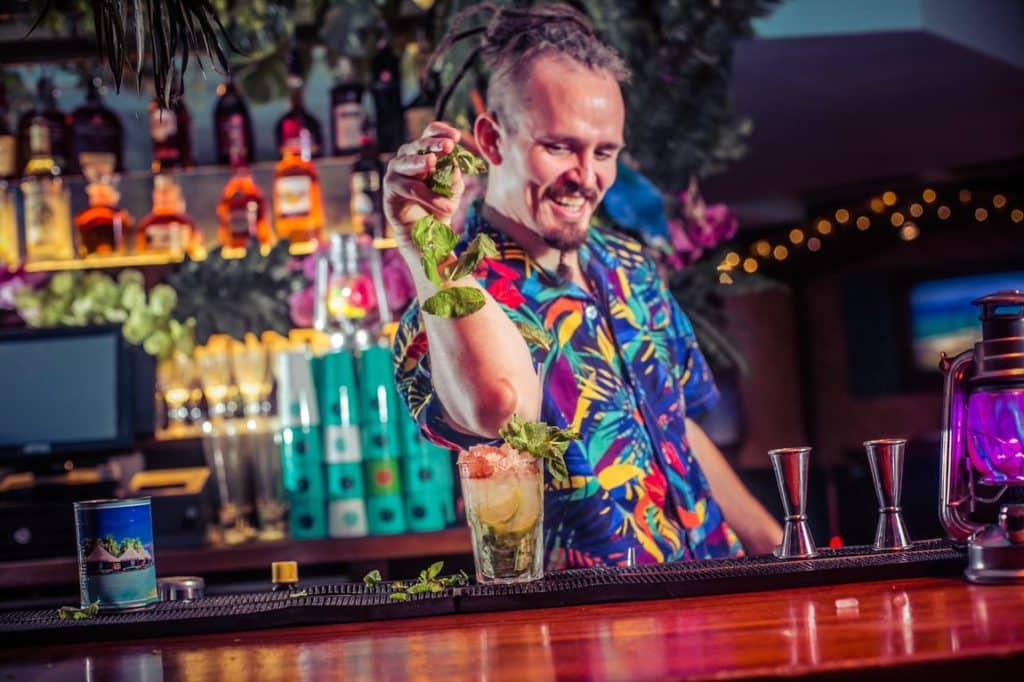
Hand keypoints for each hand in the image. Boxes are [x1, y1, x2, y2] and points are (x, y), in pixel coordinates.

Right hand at [384, 121, 465, 256]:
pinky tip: (446, 206)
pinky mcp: (390, 189)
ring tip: (434, 163)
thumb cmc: (438, 204)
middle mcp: (407, 158)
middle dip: (433, 144)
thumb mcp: (452, 189)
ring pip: (410, 163)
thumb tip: (455, 166)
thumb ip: (454, 177)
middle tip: (448, 146)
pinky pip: (410, 188)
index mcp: (423, 152)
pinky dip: (428, 196)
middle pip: (418, 144)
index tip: (456, 136)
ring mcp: (396, 172)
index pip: (429, 133)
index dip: (441, 131)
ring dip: (422, 163)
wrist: (425, 230)